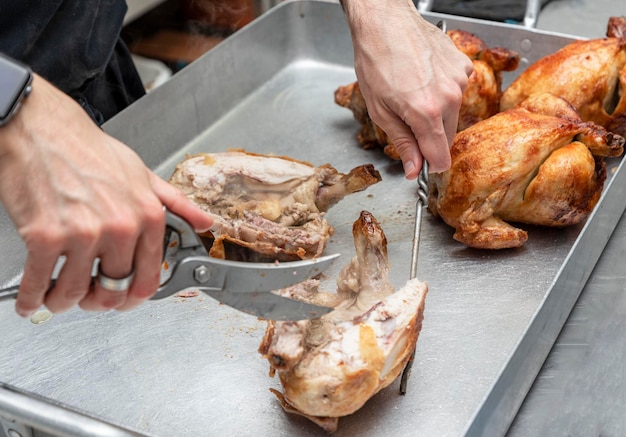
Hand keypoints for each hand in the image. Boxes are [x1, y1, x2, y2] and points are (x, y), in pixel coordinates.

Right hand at [0, 75, 212, 316]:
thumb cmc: (89, 150)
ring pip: (74, 293)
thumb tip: (205, 223)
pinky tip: (30, 298)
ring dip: (62, 302)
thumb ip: (177, 204)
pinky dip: (30, 298)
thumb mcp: (143, 174)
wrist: (41, 129)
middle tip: (86, 297)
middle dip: (96, 301)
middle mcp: (120, 228)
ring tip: (55, 296)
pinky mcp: (45, 236)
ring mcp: (83, 234)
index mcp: (148, 217)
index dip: (132, 298)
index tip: (122, 300)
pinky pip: (38, 283)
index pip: (149, 279)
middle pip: (112, 291)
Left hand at [342, 0, 472, 177]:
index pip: (440, 156)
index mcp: (426, 112)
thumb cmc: (376, 61)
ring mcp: (459, 80)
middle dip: (429, 137)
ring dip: (436, 113)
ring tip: (412, 92)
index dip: (430, 165)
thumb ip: (402, 143)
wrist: (385, 22)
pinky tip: (423, 78)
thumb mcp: (380, 111)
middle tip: (406, 120)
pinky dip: (442, 92)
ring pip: (453, 113)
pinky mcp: (464, 66)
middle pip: (447, 136)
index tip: (422, 165)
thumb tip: (413, 169)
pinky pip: (456, 91)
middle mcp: (449, 97)